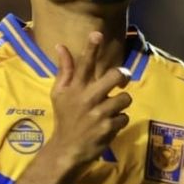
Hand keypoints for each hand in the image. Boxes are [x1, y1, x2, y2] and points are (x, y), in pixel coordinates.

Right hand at [46, 31, 131, 169]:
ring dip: (120, 104)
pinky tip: (109, 125)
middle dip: (122, 77)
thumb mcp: (58, 94)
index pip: (84, 64)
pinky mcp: (108, 128)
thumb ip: (64, 70)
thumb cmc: (64, 118)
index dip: (91, 48)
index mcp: (75, 88)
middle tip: (121, 82)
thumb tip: (60, 46)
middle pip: (115, 76)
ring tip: (110, 110)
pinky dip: (119, 121)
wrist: (67, 150)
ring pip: (124, 99)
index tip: (97, 34)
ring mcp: (98, 114)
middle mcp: (87, 98)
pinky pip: (125, 117)